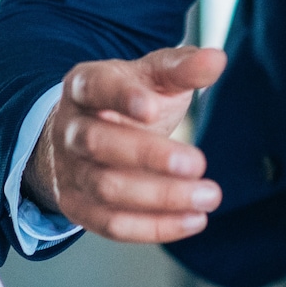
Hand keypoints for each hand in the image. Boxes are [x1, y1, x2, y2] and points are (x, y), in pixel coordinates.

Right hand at [23, 46, 226, 244]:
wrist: (91, 134)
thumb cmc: (131, 102)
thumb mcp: (154, 76)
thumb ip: (183, 68)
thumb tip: (215, 59)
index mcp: (85, 86)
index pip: (96, 88)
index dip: (122, 97)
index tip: (153, 108)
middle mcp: (69, 128)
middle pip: (97, 143)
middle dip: (149, 156)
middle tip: (198, 163)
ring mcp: (69, 170)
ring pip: (105, 188)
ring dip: (160, 197)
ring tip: (208, 195)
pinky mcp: (78, 206)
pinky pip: (111, 224)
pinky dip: (153, 227)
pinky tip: (192, 220)